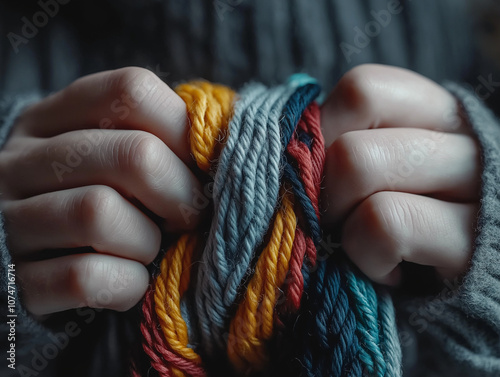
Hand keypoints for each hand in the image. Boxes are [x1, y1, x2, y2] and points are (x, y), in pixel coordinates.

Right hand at [0, 67, 201, 314]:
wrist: (35, 259)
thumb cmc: (100, 197)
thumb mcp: (115, 153)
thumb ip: (160, 138)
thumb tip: (225, 141)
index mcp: (55, 118)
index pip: (132, 91)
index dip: (184, 132)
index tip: (198, 167)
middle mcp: (22, 161)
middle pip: (132, 155)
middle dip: (182, 195)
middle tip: (188, 217)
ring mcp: (10, 220)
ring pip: (100, 214)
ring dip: (148, 242)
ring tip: (150, 249)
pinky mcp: (16, 280)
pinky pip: (84, 278)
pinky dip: (127, 285)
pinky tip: (132, 282)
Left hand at [321, 64, 480, 284]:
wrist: (466, 285)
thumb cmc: (406, 223)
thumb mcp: (380, 173)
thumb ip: (345, 147)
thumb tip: (288, 142)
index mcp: (434, 115)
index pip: (362, 89)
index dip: (324, 132)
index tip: (321, 172)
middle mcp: (463, 139)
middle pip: (349, 139)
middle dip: (321, 192)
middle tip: (335, 220)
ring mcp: (475, 187)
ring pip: (360, 166)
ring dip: (341, 221)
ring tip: (361, 244)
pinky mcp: (473, 243)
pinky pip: (387, 226)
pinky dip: (368, 257)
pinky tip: (387, 272)